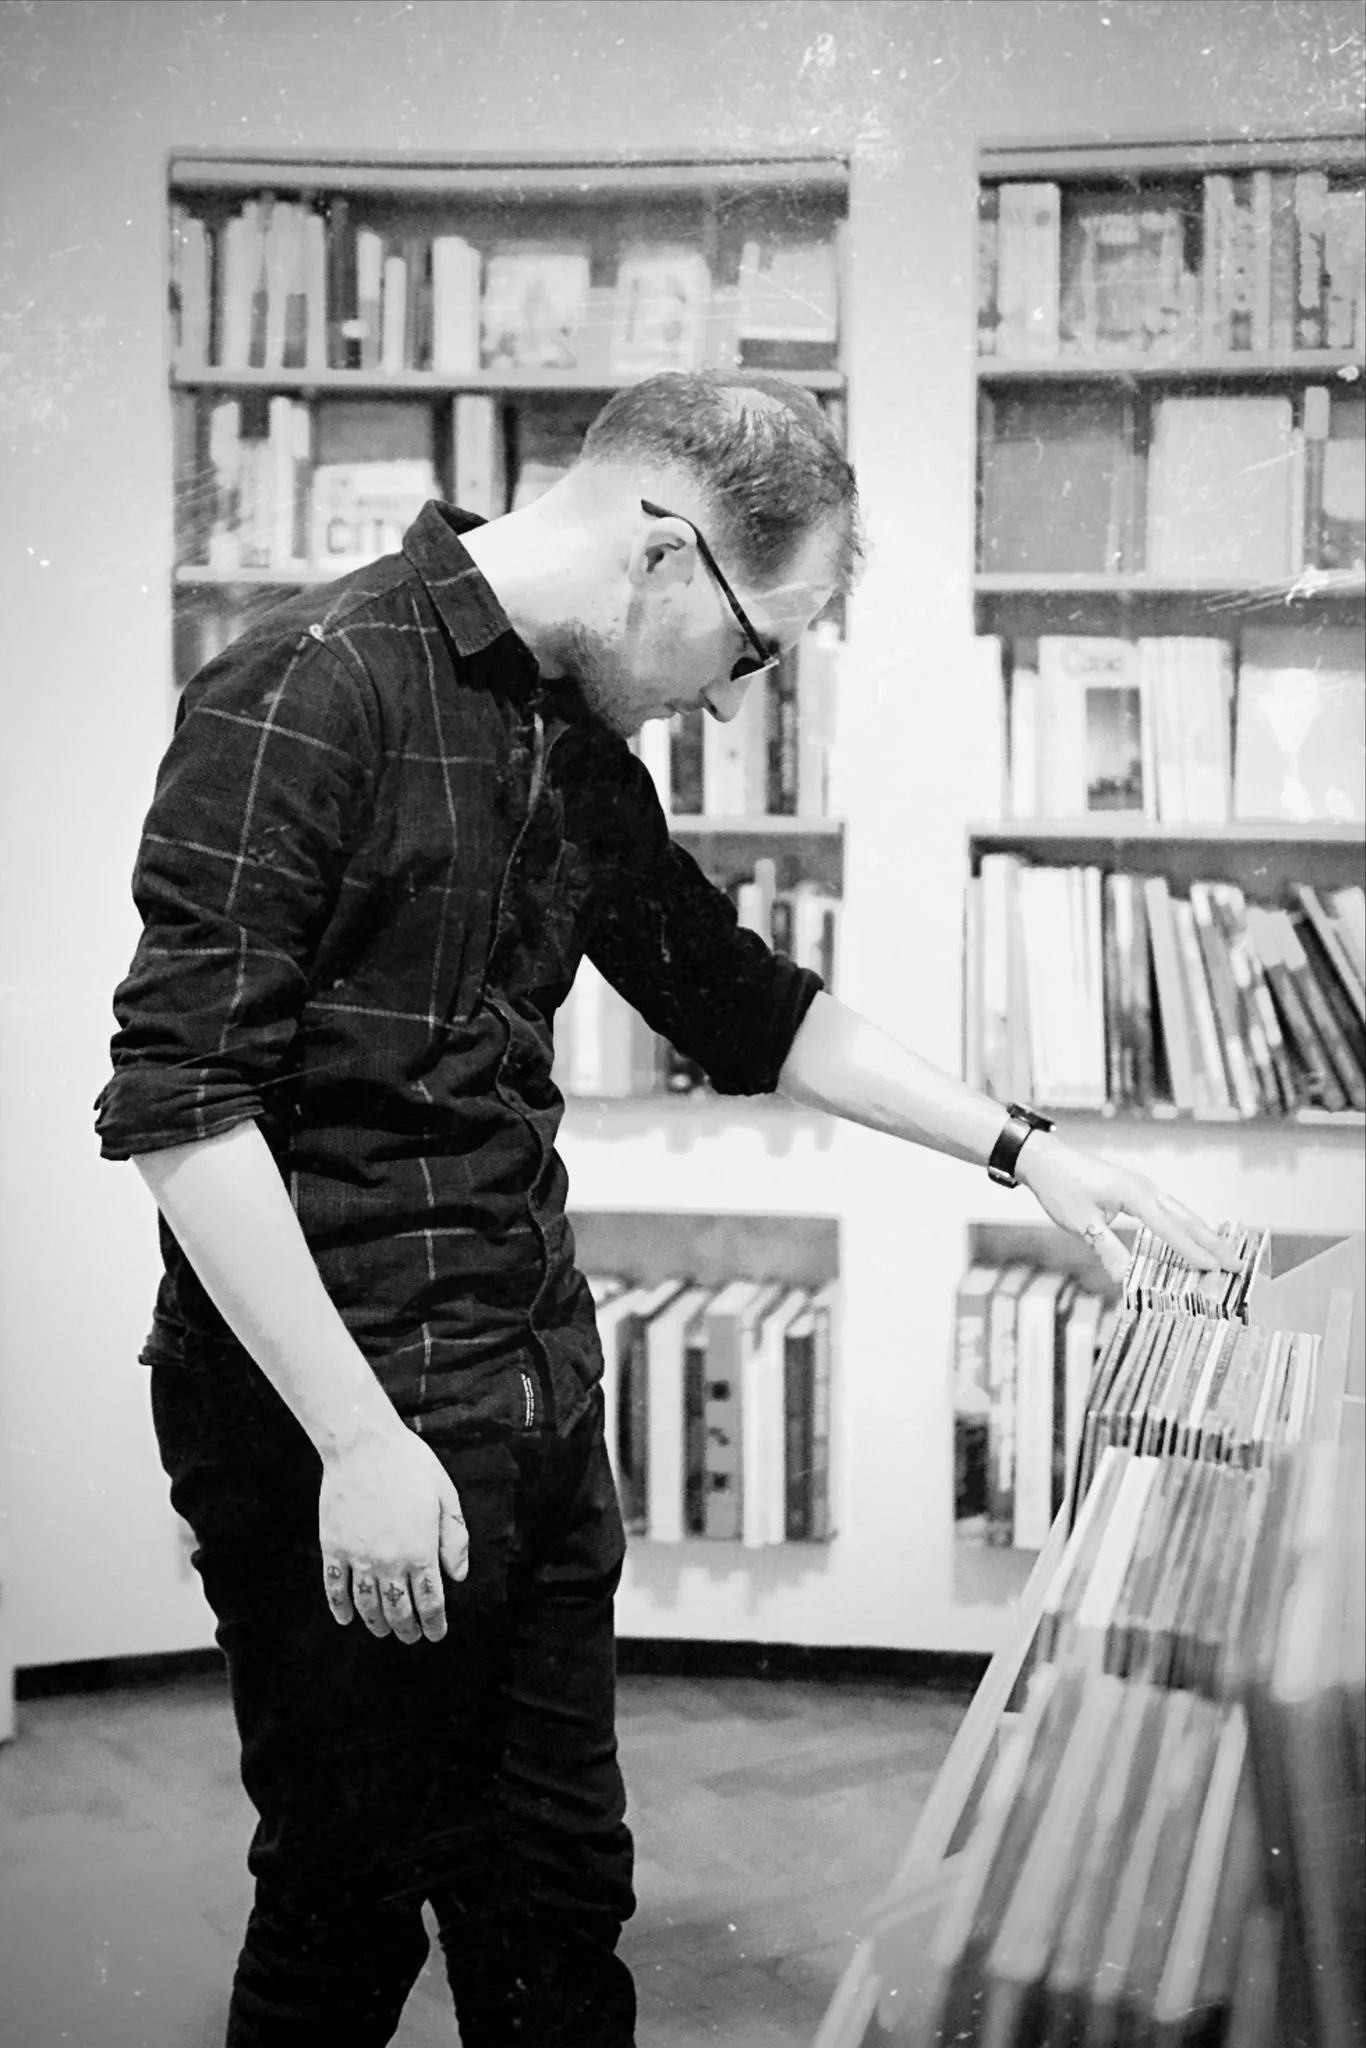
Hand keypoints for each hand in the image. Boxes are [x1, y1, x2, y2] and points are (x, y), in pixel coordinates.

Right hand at [318, 1424, 468, 1644]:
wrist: (363, 1445)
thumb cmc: (409, 1464)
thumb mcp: (445, 1495)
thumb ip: (454, 1538)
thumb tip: (458, 1575)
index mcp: (421, 1550)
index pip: (430, 1600)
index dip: (434, 1623)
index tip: (436, 1634)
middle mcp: (390, 1561)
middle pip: (399, 1609)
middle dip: (407, 1628)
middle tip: (411, 1636)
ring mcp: (359, 1557)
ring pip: (368, 1605)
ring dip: (377, 1623)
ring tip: (383, 1630)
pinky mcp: (333, 1548)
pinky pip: (335, 1588)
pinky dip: (341, 1608)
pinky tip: (347, 1618)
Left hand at [1015, 1131, 1232, 1286]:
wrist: (1045, 1159)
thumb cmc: (1060, 1187)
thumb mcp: (1079, 1222)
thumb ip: (1106, 1249)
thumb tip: (1124, 1278)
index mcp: (1133, 1194)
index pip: (1168, 1226)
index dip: (1190, 1250)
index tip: (1213, 1268)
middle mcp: (1145, 1188)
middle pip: (1185, 1218)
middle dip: (1212, 1242)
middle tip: (1237, 1264)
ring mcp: (1143, 1187)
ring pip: (1181, 1213)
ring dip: (1204, 1234)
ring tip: (1227, 1255)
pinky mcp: (1137, 1191)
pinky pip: (1169, 1211)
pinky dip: (1186, 1226)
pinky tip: (1194, 1239)